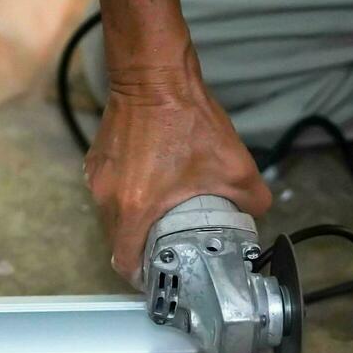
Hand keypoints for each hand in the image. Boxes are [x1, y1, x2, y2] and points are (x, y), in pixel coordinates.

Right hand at [85, 58, 270, 285]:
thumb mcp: (235, 166)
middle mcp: (109, 197)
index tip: (157, 278)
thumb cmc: (186, 117)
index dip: (141, 277)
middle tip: (166, 250)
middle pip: (117, 242)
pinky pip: (109, 192)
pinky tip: (150, 186)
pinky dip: (126, 198)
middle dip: (141, 250)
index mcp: (136, 207)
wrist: (154, 74)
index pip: (125, 262)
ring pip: (112, 218)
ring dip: (133, 223)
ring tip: (160, 219)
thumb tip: (256, 214)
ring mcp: (98, 178)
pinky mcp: (96, 160)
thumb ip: (253, 200)